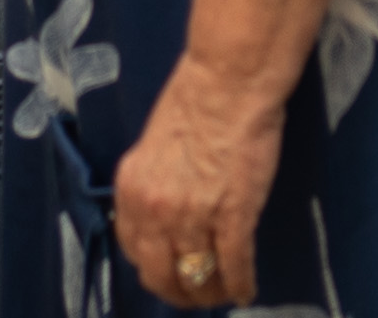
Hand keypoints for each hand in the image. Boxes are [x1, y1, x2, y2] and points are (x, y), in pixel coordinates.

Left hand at [114, 51, 278, 305]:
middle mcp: (155, 210)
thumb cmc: (194, 103)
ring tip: (224, 294)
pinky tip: (246, 291)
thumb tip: (160, 220)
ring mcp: (193, 217)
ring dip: (212, 293)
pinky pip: (234, 266)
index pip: (134, 251)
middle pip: (161, 276)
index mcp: (131, 190)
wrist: (227, 82)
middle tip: (197, 295)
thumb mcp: (152, 149)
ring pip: (198, 277)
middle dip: (180, 293)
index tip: (170, 273)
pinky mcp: (233, 216)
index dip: (154, 269)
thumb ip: (151, 187)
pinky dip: (240, 285)